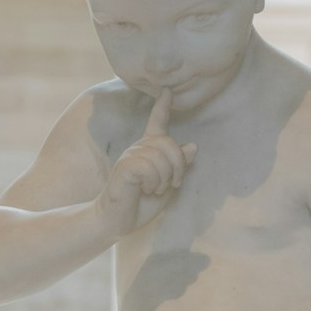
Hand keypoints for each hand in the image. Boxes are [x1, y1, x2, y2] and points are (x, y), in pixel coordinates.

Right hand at [96, 89, 197, 236]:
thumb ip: (179, 166)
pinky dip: (153, 183)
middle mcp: (139, 148)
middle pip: (169, 143)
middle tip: (170, 184)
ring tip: (153, 190)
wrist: (118, 220)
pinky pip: (149, 167)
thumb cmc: (140, 204)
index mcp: (149, 150)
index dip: (162, 106)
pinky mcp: (125, 166)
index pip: (157, 122)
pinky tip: (143, 189)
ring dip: (164, 180)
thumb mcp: (167, 185)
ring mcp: (130, 155)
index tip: (167, 90)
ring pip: (161, 157)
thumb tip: (193, 146)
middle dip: (178, 167)